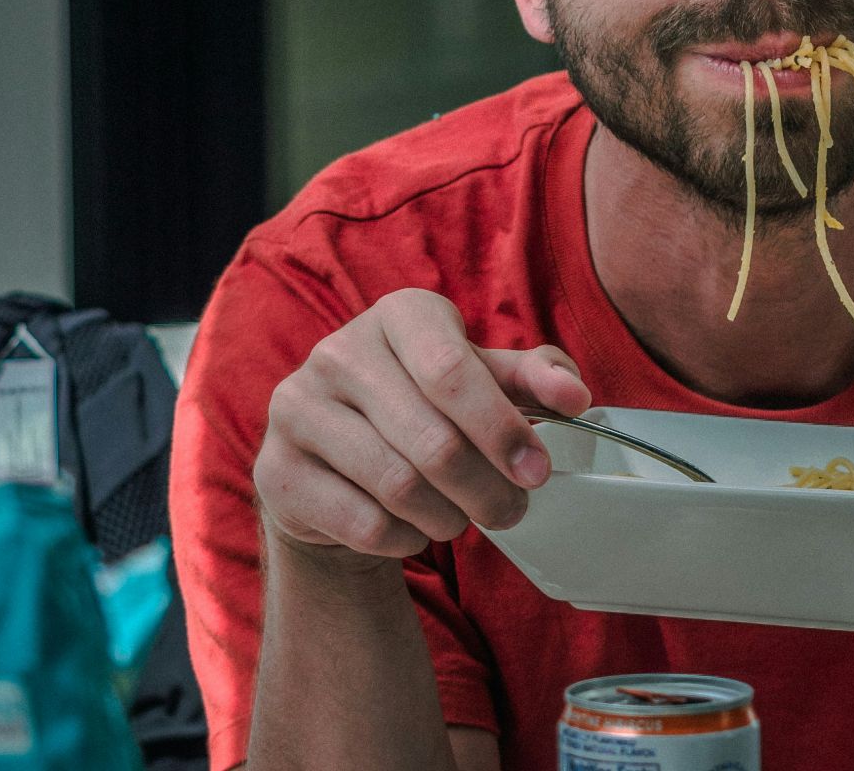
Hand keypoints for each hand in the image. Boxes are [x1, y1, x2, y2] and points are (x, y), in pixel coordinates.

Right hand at [254, 288, 590, 562]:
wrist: (338, 467)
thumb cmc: (426, 412)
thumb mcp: (484, 383)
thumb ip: (534, 381)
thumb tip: (577, 397)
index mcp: (400, 315)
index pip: (452, 371)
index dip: (501, 429)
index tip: (538, 472)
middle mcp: (339, 351)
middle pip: (432, 440)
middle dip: (487, 490)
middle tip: (512, 511)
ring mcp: (297, 409)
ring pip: (398, 487)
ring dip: (448, 517)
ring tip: (463, 519)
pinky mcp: (276, 470)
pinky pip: (363, 523)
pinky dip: (404, 538)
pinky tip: (412, 529)